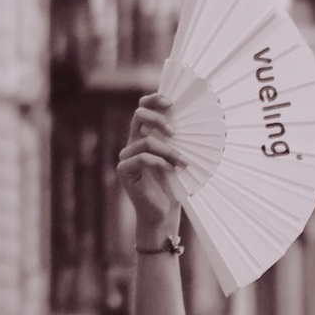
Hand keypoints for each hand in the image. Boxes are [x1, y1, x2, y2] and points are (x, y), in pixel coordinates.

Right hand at [116, 97, 189, 241]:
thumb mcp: (177, 157)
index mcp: (143, 136)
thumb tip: (189, 119)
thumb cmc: (173, 185)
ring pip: (146, 140)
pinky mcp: (124, 171)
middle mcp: (132, 143)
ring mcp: (126, 157)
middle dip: (158, 119)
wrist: (163, 213)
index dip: (152, 100)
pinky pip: (142, 158)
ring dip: (168, 150)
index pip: (142, 109)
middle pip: (138, 116)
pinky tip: (171, 170)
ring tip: (182, 162)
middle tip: (174, 132)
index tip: (169, 102)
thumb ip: (176, 140)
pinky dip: (160, 162)